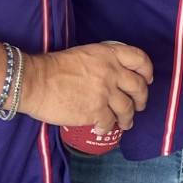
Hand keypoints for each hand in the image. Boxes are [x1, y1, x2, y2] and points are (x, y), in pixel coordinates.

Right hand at [19, 42, 154, 133]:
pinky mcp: (96, 111)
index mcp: (109, 54)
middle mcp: (112, 72)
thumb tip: (114, 76)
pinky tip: (102, 128)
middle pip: (139, 87)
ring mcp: (105, 93)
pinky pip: (110, 123)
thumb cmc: (54, 68)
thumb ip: (103, 62)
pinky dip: (108, 127)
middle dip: (142, 99)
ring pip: (128, 109)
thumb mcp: (85, 54)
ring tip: (125, 123)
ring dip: (128, 118)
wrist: (35, 81)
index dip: (147, 71)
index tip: (146, 79)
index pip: (140, 59)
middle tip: (138, 106)